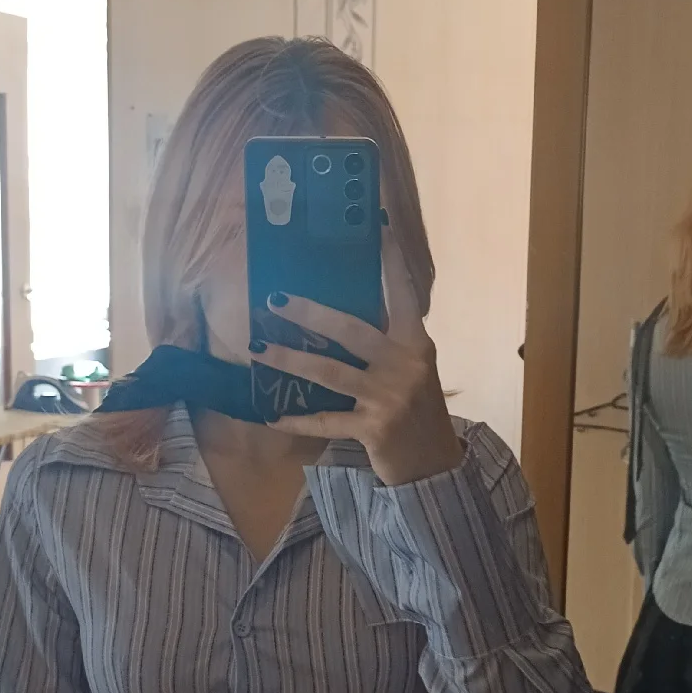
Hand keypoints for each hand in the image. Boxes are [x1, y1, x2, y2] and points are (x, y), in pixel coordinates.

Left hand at [261, 227, 462, 486]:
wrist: (434, 465)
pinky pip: (326, 420)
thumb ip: (386, 345)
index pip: (404, 294)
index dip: (391, 262)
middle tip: (274, 299)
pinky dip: (298, 420)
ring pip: (329, 372)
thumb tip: (338, 317)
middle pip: (350, 329)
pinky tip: (273, 416)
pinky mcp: (373, 428)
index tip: (378, 227)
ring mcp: (388, 397)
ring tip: (257, 349)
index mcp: (416, 344)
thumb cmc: (418, 411)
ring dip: (288, 359)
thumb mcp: (413, 370)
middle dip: (309, 313)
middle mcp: (405, 365)